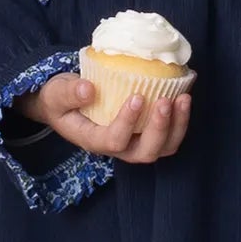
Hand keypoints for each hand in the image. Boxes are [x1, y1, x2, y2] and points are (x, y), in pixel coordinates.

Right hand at [16, 73, 193, 163]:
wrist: (66, 103)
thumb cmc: (60, 99)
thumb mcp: (55, 94)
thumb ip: (68, 93)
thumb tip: (88, 89)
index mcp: (93, 141)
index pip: (114, 141)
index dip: (128, 123)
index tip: (137, 97)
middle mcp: (118, 148)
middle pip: (145, 152)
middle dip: (159, 129)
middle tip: (166, 101)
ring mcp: (135, 142)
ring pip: (163, 148)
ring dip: (177, 126)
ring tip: (183, 98)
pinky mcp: (145, 132)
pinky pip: (170, 135)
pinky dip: (181, 119)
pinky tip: (185, 93)